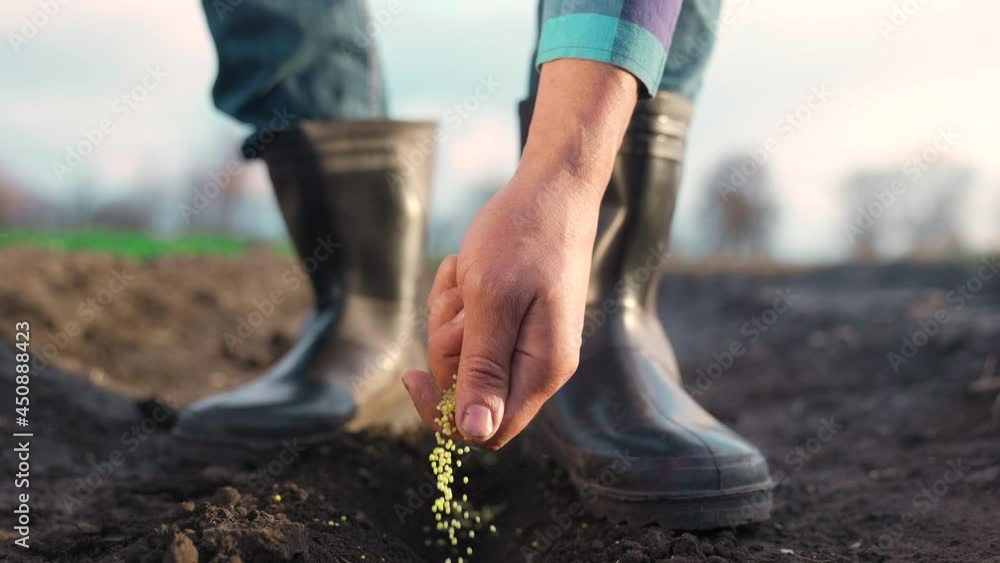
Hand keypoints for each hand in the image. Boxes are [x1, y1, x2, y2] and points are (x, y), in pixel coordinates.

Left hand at [402, 58, 639, 448]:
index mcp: (541, 370)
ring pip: (462, 357)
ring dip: (450, 317)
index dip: (442, 412)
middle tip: (460, 300)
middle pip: (467, 392)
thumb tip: (475, 433)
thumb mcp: (492, 301)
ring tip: (466, 275)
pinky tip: (466, 267)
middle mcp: (538, 365)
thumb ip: (483, 369)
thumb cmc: (523, 237)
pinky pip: (469, 328)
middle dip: (446, 347)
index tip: (414, 373)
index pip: (485, 430)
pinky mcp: (517, 321)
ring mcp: (528, 342)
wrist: (552, 188)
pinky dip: (457, 300)